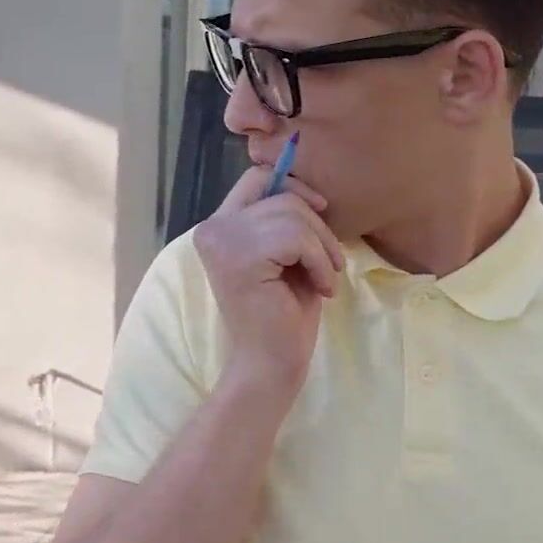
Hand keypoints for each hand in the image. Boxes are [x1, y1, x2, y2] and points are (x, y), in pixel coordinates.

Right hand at [192, 164, 344, 392]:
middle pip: (281, 194)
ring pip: (292, 214)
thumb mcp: (288, 256)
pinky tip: (321, 288)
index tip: (320, 210)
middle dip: (318, 226)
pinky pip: (296, 237)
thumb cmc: (284, 316)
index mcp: (219, 227)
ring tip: (325, 279)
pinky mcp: (239, 257)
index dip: (293, 186)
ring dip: (322, 247)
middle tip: (330, 265)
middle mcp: (212, 229)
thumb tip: (310, 189)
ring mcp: (222, 241)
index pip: (257, 177)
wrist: (271, 364)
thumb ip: (286, 220)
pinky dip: (319, 261)